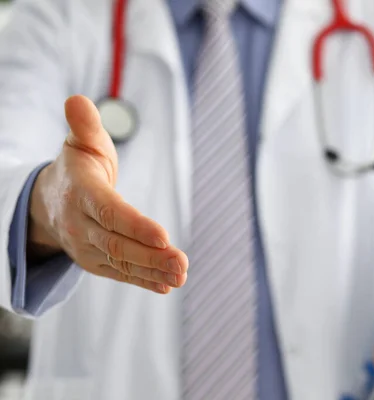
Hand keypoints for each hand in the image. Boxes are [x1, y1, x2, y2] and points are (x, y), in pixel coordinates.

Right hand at [28, 95, 187, 293]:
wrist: (51, 201)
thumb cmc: (78, 167)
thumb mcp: (82, 143)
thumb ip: (85, 126)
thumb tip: (78, 100)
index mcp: (81, 194)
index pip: (110, 212)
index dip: (136, 225)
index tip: (164, 236)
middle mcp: (81, 225)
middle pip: (118, 244)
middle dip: (152, 256)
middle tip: (182, 263)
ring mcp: (87, 248)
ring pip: (122, 263)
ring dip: (153, 271)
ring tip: (181, 274)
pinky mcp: (96, 262)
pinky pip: (121, 274)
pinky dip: (144, 280)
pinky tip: (168, 284)